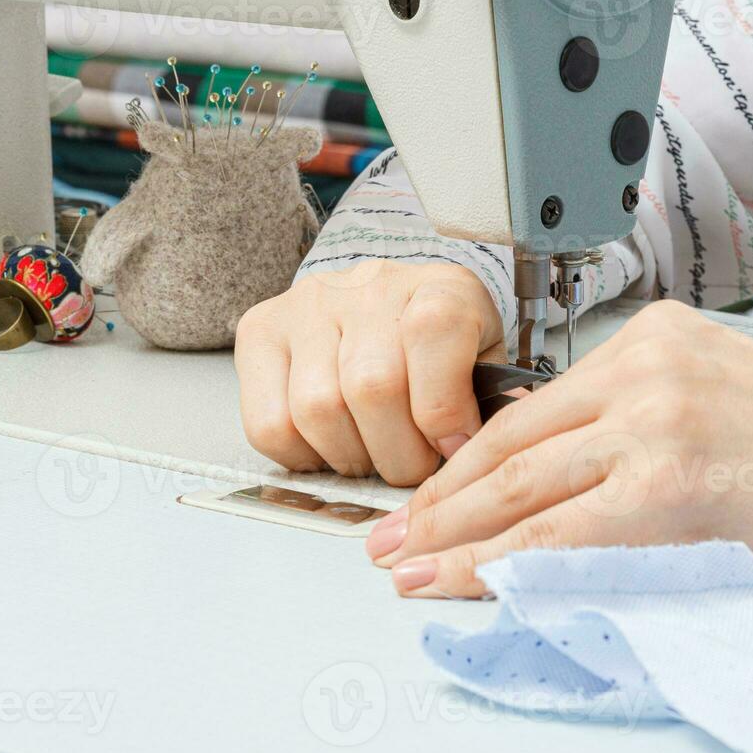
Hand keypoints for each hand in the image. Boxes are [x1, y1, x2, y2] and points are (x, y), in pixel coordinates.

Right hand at [235, 262, 505, 486]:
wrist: (384, 303)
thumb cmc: (440, 343)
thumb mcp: (483, 358)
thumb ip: (492, 399)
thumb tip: (486, 450)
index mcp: (440, 286)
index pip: (435, 331)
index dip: (444, 409)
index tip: (454, 447)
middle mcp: (368, 287)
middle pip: (372, 386)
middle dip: (399, 453)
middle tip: (412, 465)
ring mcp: (307, 306)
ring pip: (318, 409)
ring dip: (351, 457)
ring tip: (373, 454)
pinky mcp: (260, 333)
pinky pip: (269, 423)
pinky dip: (303, 456)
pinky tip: (331, 445)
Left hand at [365, 301, 752, 596]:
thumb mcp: (723, 392)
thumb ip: (644, 412)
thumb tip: (565, 471)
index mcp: (656, 337)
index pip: (535, 407)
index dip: (469, 458)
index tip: (433, 494)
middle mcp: (646, 366)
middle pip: (514, 445)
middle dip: (442, 500)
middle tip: (391, 536)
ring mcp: (656, 420)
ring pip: (524, 491)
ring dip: (454, 537)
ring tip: (406, 568)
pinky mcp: (672, 482)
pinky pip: (562, 534)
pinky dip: (500, 564)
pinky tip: (461, 583)